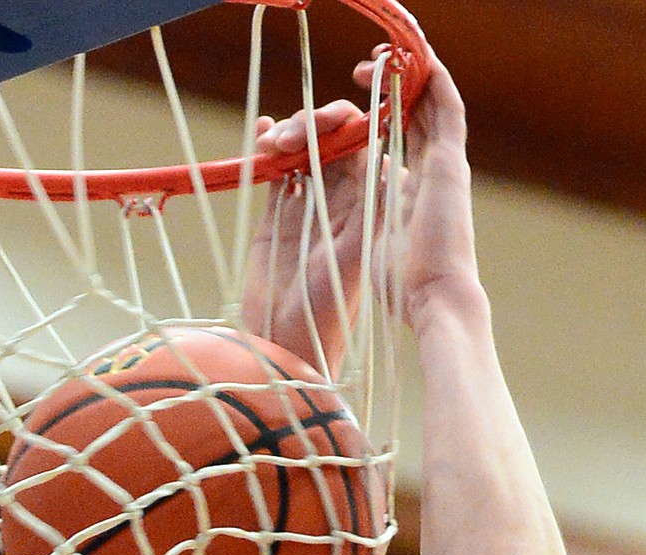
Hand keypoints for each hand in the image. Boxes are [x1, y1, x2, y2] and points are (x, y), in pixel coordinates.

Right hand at [242, 101, 371, 376]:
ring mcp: (307, 206)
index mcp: (364, 207)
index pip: (362, 148)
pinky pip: (275, 171)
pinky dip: (266, 146)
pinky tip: (261, 132)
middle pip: (331, 142)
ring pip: (302, 151)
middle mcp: (338, 203)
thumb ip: (367, 213)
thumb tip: (384, 160)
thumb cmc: (327, 311)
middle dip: (315, 125)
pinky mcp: (276, 216)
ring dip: (289, 134)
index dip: (350, 125)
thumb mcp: (352, 259)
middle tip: (296, 132)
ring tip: (274, 142)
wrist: (286, 344)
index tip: (335, 119)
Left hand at [354, 50, 481, 332]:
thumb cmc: (403, 289)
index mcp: (411, 193)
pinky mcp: (452, 163)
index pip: (395, 141)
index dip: (374, 117)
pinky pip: (447, 106)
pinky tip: (416, 55)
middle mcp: (432, 175)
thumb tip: (340, 215)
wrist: (435, 299)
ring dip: (409, 75)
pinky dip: (435, 78)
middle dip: (389, 87)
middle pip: (413, 116)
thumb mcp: (370, 245)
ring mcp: (444, 167)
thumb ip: (361, 220)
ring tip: (385, 53)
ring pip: (431, 105)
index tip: (346, 105)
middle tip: (363, 66)